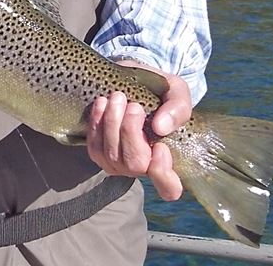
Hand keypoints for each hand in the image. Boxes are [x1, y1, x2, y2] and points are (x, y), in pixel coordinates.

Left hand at [85, 61, 191, 200]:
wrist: (137, 85)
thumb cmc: (163, 95)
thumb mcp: (178, 94)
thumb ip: (177, 109)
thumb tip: (160, 127)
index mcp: (167, 160)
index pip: (169, 188)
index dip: (163, 174)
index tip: (161, 146)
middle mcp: (142, 168)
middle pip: (135, 164)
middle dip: (131, 132)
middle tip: (134, 106)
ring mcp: (119, 164)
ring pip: (112, 154)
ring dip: (112, 123)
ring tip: (118, 97)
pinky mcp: (99, 154)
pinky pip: (95, 145)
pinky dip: (97, 123)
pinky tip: (102, 104)